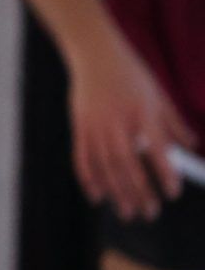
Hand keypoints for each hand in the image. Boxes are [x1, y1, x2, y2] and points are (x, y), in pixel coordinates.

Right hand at [66, 33, 197, 220]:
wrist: (95, 56)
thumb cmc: (132, 75)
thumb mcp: (158, 96)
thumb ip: (173, 124)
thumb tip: (190, 148)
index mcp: (142, 112)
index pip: (156, 149)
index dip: (165, 173)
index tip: (173, 193)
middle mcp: (117, 122)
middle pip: (128, 165)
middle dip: (140, 192)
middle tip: (151, 213)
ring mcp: (95, 126)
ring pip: (106, 166)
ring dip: (117, 192)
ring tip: (128, 212)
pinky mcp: (79, 127)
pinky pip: (82, 159)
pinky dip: (89, 179)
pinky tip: (98, 197)